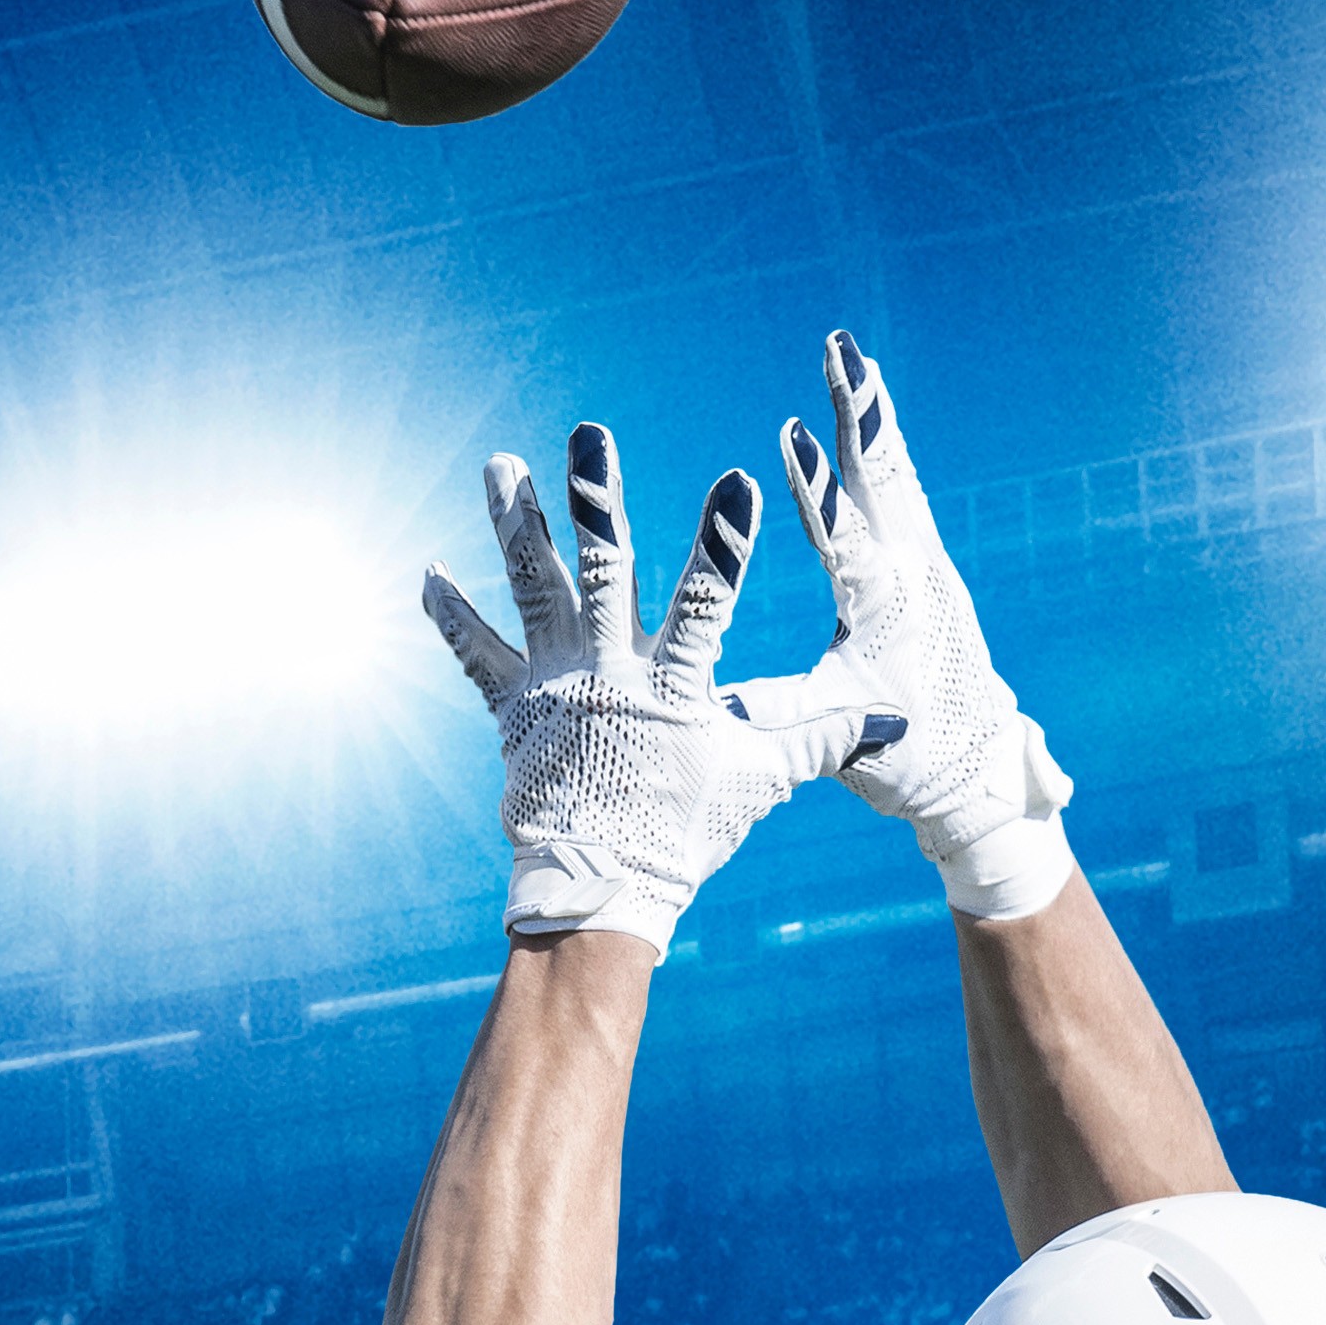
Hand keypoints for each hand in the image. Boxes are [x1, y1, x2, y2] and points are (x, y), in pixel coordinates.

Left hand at [424, 423, 900, 961]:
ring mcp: (554, 684)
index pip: (705, 603)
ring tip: (501, 464)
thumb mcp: (758, 779)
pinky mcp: (511, 707)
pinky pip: (475, 651)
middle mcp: (608, 672)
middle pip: (603, 572)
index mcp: (673, 685)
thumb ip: (822, 737)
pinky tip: (429, 569)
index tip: (737, 483)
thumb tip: (896, 720)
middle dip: (597, 501)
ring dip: (517, 523)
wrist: (599, 888)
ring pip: (533, 588)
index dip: (722, 545)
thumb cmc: (684, 831)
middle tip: (587, 436)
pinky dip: (451, 611)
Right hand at [729, 331, 1073, 920]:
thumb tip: (705, 706)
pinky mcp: (929, 561)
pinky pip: (901, 487)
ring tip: (849, 353)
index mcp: (885, 611)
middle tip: (842, 352)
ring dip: (870, 411)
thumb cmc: (902, 756)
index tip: (792, 435)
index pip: (845, 539)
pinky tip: (866, 403)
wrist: (975, 764)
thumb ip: (773, 714)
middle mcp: (914, 574)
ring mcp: (927, 561)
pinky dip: (881, 441)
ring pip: (894, 471)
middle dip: (858, 413)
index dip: (817, 489)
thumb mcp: (835, 738)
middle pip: (882, 478)